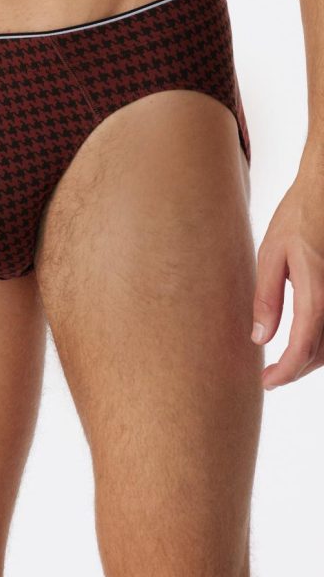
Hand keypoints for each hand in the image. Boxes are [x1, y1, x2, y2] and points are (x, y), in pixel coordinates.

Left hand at [253, 162, 323, 388]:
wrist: (323, 194)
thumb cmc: (297, 219)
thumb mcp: (271, 255)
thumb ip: (266, 298)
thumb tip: (259, 338)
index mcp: (316, 293)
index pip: (302, 347)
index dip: (286, 371)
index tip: (267, 382)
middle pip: (321, 353)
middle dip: (296, 370)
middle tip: (270, 377)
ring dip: (310, 360)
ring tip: (282, 364)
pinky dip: (320, 343)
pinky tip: (302, 342)